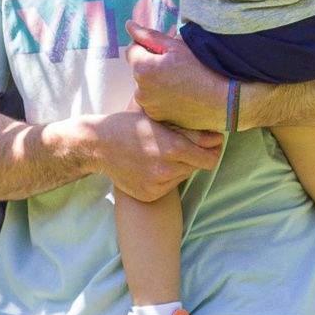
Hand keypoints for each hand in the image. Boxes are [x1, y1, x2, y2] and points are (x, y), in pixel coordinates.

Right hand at [82, 110, 223, 201]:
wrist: (97, 146)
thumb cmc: (129, 126)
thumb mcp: (159, 120)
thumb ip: (189, 131)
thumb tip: (216, 137)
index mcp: (173, 148)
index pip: (210, 158)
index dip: (214, 149)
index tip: (212, 142)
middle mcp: (167, 170)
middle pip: (199, 167)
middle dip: (196, 155)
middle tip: (186, 145)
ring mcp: (157, 185)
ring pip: (184, 175)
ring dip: (181, 165)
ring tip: (164, 153)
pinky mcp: (149, 194)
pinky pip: (170, 185)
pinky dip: (167, 176)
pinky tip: (153, 164)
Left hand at [125, 20, 224, 130]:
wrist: (221, 101)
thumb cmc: (201, 70)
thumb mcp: (176, 47)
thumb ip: (148, 35)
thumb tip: (129, 25)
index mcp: (143, 68)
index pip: (132, 50)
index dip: (147, 47)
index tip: (166, 51)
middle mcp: (140, 89)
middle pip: (139, 69)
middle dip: (151, 64)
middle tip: (177, 66)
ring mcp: (148, 105)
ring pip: (145, 85)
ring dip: (155, 81)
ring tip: (179, 81)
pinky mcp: (156, 116)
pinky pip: (153, 100)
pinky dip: (161, 96)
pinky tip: (179, 94)